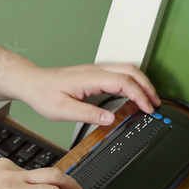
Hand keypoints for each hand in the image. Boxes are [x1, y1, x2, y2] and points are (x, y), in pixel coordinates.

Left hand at [10, 64, 160, 125]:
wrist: (32, 83)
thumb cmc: (43, 94)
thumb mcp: (63, 110)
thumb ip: (88, 114)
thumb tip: (111, 119)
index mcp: (90, 77)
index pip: (123, 82)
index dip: (140, 95)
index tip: (149, 109)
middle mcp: (95, 70)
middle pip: (131, 71)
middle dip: (147, 86)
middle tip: (156, 104)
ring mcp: (95, 70)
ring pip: (126, 70)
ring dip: (141, 83)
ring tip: (149, 100)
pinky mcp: (93, 74)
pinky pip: (118, 74)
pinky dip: (132, 83)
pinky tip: (133, 95)